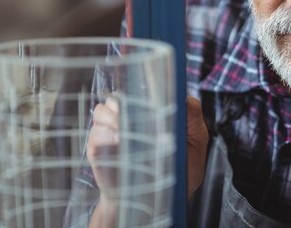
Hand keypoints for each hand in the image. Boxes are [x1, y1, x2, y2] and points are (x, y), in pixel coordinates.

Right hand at [87, 95, 208, 201]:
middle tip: (138, 114)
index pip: (141, 89)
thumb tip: (184, 96)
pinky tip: (120, 141)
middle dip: (125, 101)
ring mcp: (112, 133)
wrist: (158, 201)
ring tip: (128, 129)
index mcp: (150, 113)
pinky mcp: (99, 151)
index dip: (143, 88)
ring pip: (102, 110)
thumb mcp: (195, 141)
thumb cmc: (179, 171)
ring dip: (113, 116)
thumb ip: (192, 116)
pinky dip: (105, 134)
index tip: (151, 94)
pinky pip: (95, 134)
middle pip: (117, 95)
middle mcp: (129, 119)